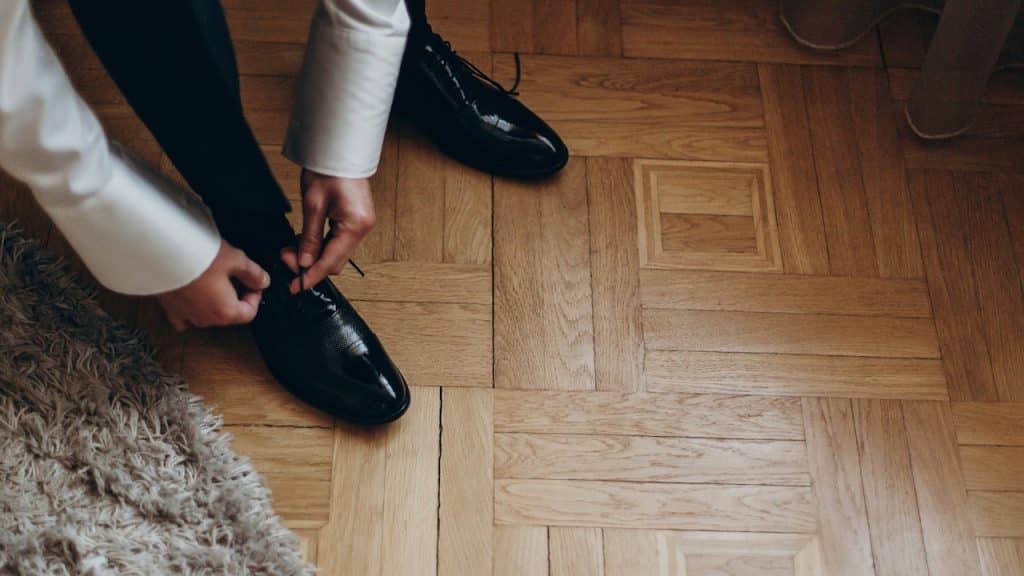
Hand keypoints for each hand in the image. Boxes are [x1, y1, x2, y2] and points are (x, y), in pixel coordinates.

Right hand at [156, 239, 269, 330]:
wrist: (160, 253)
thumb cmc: (197, 256)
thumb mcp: (235, 259)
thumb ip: (253, 273)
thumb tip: (262, 281)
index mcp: (225, 312)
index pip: (249, 312)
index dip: (256, 296)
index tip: (254, 282)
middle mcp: (206, 319)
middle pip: (229, 314)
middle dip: (236, 296)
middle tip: (234, 275)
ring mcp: (186, 315)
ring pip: (208, 315)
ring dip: (215, 301)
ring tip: (213, 277)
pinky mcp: (169, 308)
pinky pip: (184, 315)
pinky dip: (191, 307)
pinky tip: (193, 294)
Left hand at [280, 169, 375, 292]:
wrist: (339, 150)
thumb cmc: (329, 170)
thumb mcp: (313, 205)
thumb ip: (309, 238)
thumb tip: (304, 262)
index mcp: (355, 225)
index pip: (331, 261)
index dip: (312, 276)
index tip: (296, 287)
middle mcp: (363, 228)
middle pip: (335, 261)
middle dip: (310, 264)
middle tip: (286, 258)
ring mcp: (361, 225)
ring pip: (336, 252)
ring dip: (314, 255)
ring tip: (291, 249)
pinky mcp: (356, 220)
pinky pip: (338, 242)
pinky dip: (321, 246)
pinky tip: (305, 241)